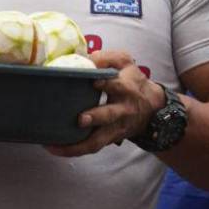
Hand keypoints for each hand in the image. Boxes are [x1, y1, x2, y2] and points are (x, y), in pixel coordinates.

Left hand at [45, 50, 164, 157]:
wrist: (153, 109)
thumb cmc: (132, 81)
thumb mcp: (124, 63)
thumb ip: (106, 58)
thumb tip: (85, 58)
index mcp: (125, 88)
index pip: (117, 86)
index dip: (105, 84)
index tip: (92, 81)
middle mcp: (121, 110)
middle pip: (109, 116)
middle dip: (95, 117)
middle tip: (80, 119)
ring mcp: (114, 128)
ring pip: (97, 140)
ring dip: (77, 145)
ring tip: (56, 145)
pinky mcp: (108, 139)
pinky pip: (92, 147)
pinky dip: (74, 150)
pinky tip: (55, 148)